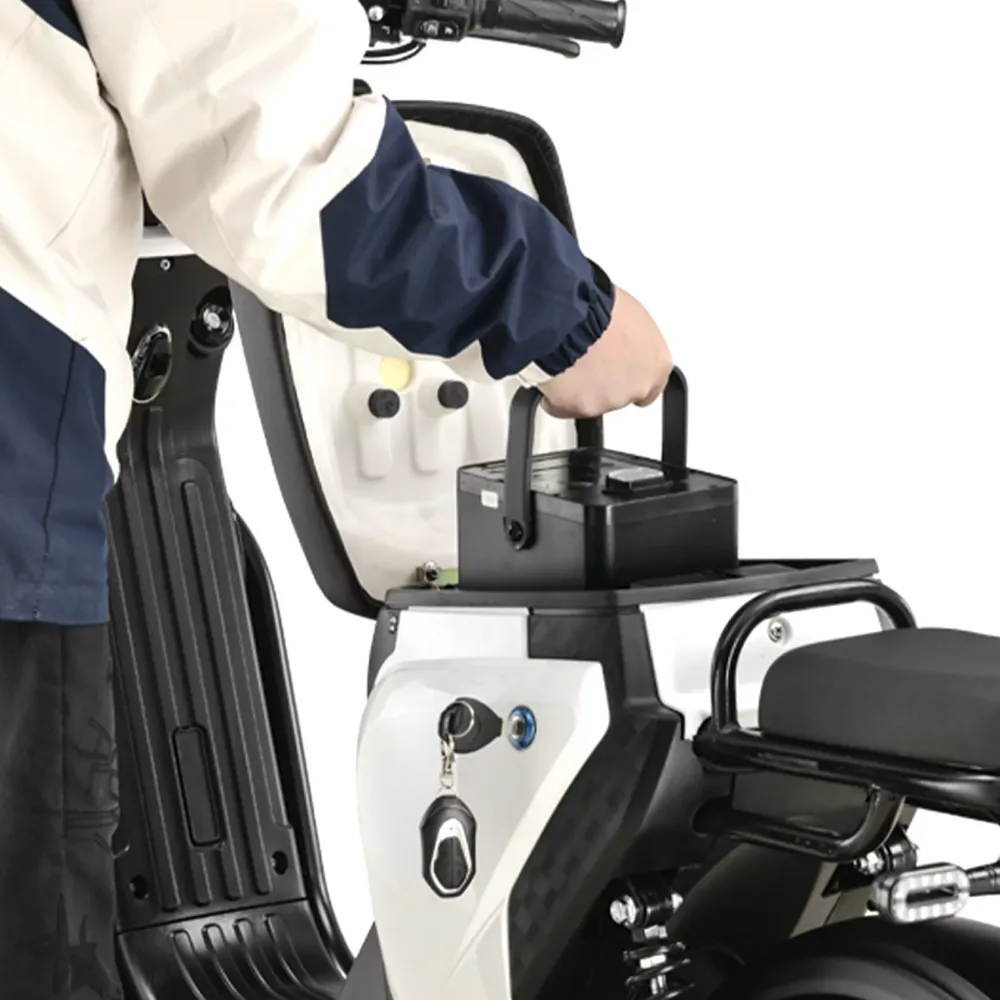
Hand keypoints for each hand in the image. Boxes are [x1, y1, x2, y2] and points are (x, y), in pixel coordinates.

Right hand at [539, 287, 672, 418]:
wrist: (572, 319)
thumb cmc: (600, 309)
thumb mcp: (629, 314)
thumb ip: (631, 337)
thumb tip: (618, 335)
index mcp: (657, 364)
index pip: (654, 383)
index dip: (632, 375)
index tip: (621, 369)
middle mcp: (638, 386)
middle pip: (623, 393)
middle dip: (607, 381)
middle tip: (590, 361)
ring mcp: (609, 401)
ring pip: (594, 402)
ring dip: (582, 388)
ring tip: (569, 363)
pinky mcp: (579, 408)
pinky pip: (564, 407)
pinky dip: (557, 397)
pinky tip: (554, 375)